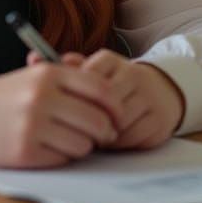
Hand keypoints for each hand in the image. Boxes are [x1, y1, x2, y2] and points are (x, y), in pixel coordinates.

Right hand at [0, 62, 123, 167]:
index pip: (101, 89)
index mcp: (48, 74)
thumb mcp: (34, 76)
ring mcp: (33, 126)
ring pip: (83, 143)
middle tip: (102, 135)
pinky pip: (63, 159)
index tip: (119, 116)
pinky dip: (63, 157)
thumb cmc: (4, 97)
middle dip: (105, 131)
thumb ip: (70, 81)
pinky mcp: (25, 153)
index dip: (116, 106)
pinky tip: (48, 148)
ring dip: (83, 146)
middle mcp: (42, 97)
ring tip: (68, 139)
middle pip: (97, 120)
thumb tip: (111, 100)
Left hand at [69, 49, 184, 150]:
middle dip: (91, 119)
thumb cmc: (117, 85)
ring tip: (95, 136)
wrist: (161, 93)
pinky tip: (113, 140)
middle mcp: (133, 74)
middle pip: (105, 102)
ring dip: (104, 133)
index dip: (78, 99)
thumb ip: (71, 69)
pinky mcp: (159, 120)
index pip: (89, 79)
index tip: (71, 109)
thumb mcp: (96, 72)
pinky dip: (119, 143)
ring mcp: (149, 97)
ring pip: (118, 121)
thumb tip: (40, 59)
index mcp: (112, 60)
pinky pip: (132, 136)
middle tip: (81, 129)